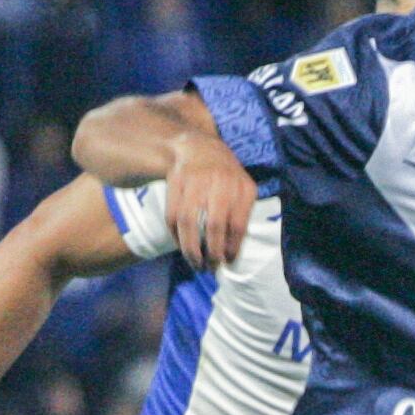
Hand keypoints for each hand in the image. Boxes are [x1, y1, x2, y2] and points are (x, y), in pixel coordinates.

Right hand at [165, 132, 256, 268]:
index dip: (232, 248)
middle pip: (215, 225)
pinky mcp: (175, 181)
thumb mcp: (242, 189)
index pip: (238, 225)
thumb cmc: (225, 176)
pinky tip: (182, 246)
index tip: (228, 262)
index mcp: (242, 187)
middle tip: (210, 268)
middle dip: (212, 252)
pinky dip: (176, 236)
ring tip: (195, 264)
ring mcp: (196, 180)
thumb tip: (231, 254)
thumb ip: (241, 216)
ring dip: (191, 249)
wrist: (198, 146)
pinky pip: (172, 215)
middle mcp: (220, 181)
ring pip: (189, 221)